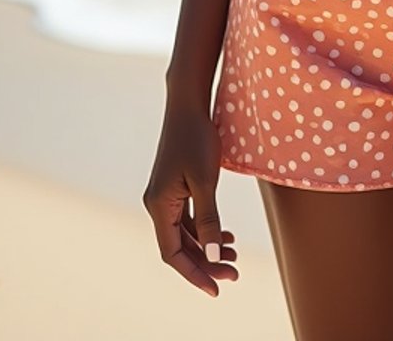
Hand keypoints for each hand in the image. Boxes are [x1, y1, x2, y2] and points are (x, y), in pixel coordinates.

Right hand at [142, 103, 238, 296]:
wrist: (188, 104)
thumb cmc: (197, 138)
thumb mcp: (206, 181)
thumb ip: (208, 219)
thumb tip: (212, 254)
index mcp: (159, 206)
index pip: (173, 254)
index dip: (195, 273)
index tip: (217, 288)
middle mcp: (157, 205)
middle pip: (179, 246)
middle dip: (206, 262)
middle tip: (235, 271)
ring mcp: (165, 196)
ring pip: (184, 234)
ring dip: (206, 247)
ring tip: (233, 254)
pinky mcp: (174, 187)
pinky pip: (187, 219)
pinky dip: (204, 230)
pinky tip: (224, 236)